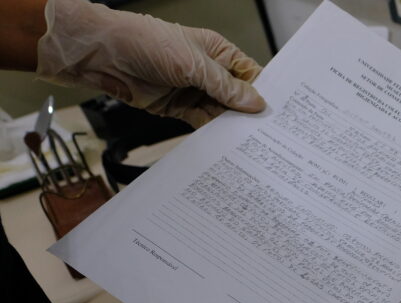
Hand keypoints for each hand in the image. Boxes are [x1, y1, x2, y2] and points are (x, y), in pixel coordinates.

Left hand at [36, 0, 265, 126]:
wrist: (105, 55)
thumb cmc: (146, 42)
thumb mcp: (194, 64)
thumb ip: (225, 86)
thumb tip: (255, 102)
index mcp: (218, 52)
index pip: (250, 74)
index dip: (263, 92)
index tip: (277, 112)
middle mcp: (208, 72)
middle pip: (238, 97)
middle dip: (249, 114)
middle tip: (267, 134)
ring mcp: (194, 91)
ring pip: (221, 113)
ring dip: (231, 126)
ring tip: (249, 143)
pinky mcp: (180, 108)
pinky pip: (203, 123)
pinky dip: (212, 133)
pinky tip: (224, 143)